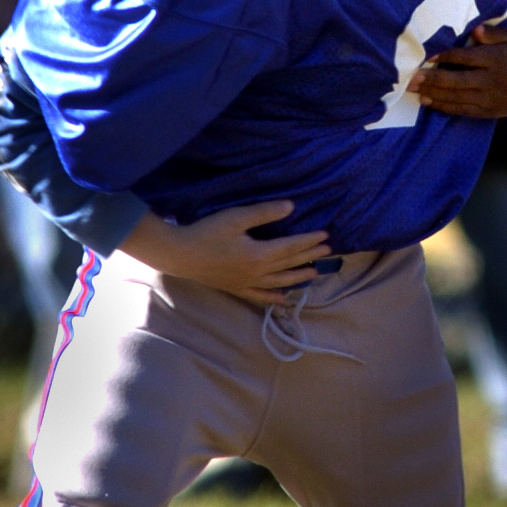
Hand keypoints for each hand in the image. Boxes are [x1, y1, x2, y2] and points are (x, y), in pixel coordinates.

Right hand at [116, 200, 329, 305]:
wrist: (178, 254)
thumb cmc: (206, 232)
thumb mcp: (236, 217)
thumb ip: (265, 213)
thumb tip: (292, 207)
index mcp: (259, 255)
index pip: (291, 247)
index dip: (309, 241)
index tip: (325, 236)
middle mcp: (256, 273)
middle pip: (289, 264)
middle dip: (309, 256)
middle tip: (328, 252)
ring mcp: (246, 283)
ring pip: (279, 282)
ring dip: (298, 277)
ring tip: (314, 273)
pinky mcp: (235, 288)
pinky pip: (259, 296)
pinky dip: (274, 297)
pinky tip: (284, 299)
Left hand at [406, 24, 506, 118]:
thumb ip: (493, 34)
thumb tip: (475, 29)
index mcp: (494, 60)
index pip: (464, 57)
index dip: (444, 55)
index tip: (426, 55)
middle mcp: (489, 80)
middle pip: (455, 80)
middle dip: (431, 79)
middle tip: (411, 77)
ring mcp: (487, 98)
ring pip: (455, 97)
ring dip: (432, 93)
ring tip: (413, 89)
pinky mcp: (487, 111)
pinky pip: (462, 110)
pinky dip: (444, 107)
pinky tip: (429, 102)